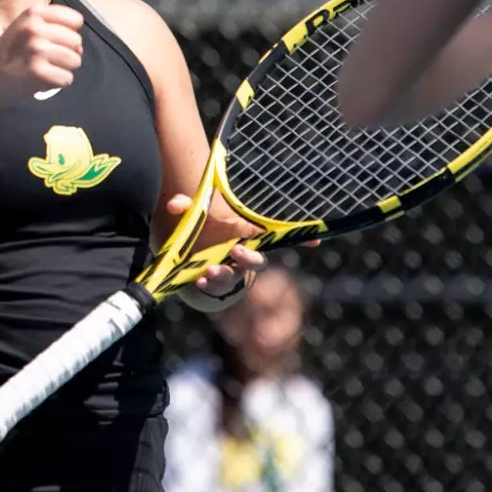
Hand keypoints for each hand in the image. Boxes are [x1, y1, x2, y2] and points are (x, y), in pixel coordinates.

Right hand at [0, 3, 84, 107]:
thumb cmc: (9, 55)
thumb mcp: (24, 29)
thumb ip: (54, 31)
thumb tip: (80, 49)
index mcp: (33, 13)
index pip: (75, 19)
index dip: (69, 33)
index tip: (54, 41)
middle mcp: (34, 28)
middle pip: (76, 41)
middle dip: (67, 53)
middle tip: (46, 60)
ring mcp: (36, 49)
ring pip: (75, 60)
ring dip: (64, 69)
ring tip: (45, 70)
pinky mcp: (38, 72)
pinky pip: (67, 78)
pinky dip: (58, 83)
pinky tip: (43, 81)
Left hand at [161, 194, 316, 300]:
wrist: (194, 259)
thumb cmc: (207, 233)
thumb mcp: (198, 217)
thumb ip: (189, 208)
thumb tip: (173, 204)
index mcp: (248, 235)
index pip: (278, 236)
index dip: (301, 239)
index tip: (318, 240)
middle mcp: (245, 255)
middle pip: (257, 261)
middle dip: (249, 257)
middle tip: (236, 250)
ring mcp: (232, 272)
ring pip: (235, 276)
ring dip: (224, 274)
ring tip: (209, 270)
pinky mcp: (217, 285)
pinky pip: (217, 287)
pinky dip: (208, 284)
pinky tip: (199, 279)